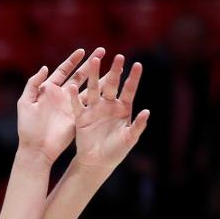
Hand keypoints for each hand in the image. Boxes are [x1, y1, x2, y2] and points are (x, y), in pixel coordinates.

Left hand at [27, 48, 107, 160]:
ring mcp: (71, 105)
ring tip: (112, 67)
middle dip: (91, 64)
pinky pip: (89, 102)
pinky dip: (99, 94)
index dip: (73, 60)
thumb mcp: (25, 102)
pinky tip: (109, 85)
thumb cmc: (27, 126)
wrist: (36, 147)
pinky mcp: (78, 116)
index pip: (63, 70)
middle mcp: (62, 95)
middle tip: (102, 52)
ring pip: (88, 87)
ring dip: (100, 77)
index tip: (83, 51)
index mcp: (49, 90)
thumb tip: (45, 67)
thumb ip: (33, 84)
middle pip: (79, 75)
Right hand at [73, 53, 148, 170]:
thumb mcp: (130, 139)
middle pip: (112, 85)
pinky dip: (74, 96)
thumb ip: (138, 126)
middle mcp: (109, 105)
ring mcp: (94, 109)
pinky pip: (77, 105)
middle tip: (119, 57)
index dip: (133, 78)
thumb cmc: (116, 151)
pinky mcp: (82, 116)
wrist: (97, 161)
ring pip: (94, 89)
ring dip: (95, 76)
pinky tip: (72, 86)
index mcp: (123, 109)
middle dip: (115, 71)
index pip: (129, 90)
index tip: (138, 65)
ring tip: (95, 61)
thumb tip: (147, 112)